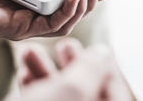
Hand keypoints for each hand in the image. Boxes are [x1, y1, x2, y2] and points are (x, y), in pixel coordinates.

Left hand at [0, 0, 104, 39]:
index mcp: (34, 3)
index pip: (65, 4)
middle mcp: (34, 17)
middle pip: (70, 16)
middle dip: (87, 3)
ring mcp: (29, 25)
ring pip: (65, 23)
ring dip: (81, 7)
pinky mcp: (22, 30)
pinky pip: (51, 26)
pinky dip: (66, 11)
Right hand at [19, 39, 135, 100]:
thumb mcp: (71, 92)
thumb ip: (92, 70)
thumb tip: (103, 54)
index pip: (117, 96)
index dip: (107, 69)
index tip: (96, 49)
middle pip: (87, 94)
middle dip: (74, 65)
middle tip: (65, 46)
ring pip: (60, 99)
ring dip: (45, 71)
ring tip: (33, 52)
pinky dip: (34, 88)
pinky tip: (25, 73)